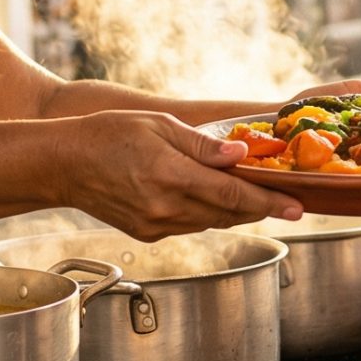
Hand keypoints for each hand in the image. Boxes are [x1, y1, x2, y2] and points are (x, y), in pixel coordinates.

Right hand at [68, 111, 301, 239]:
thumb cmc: (107, 135)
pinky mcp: (148, 234)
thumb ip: (203, 145)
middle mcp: (165, 207)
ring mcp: (156, 225)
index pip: (233, 195)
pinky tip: (215, 199)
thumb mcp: (160, 126)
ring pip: (212, 223)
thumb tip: (241, 155)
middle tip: (288, 202)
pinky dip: (209, 214)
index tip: (297, 207)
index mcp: (170, 176)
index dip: (270, 202)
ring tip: (257, 197)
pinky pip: (191, 226)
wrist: (63, 165)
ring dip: (237, 212)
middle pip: (229, 214)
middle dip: (261, 208)